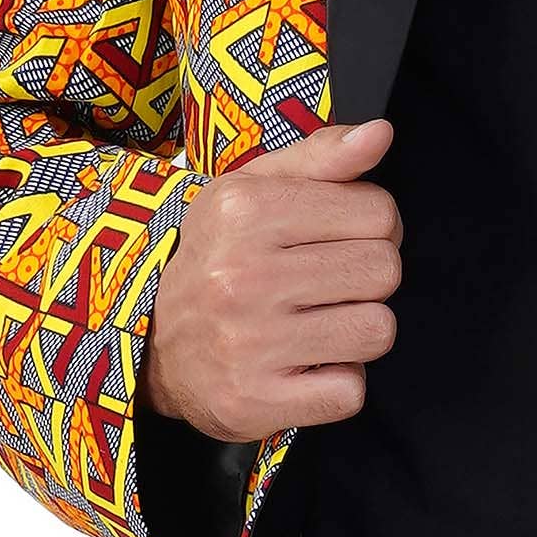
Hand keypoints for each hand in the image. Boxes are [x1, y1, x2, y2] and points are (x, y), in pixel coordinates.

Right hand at [137, 117, 401, 441]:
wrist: (152, 347)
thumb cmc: (218, 259)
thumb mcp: (254, 191)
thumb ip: (322, 157)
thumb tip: (380, 134)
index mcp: (245, 211)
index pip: (378, 212)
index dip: (372, 227)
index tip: (338, 241)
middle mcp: (242, 275)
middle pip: (384, 270)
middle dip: (366, 279)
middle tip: (325, 286)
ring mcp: (248, 344)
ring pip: (377, 330)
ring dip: (356, 331)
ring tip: (314, 325)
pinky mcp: (254, 402)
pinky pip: (351, 391)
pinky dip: (336, 383)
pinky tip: (302, 366)